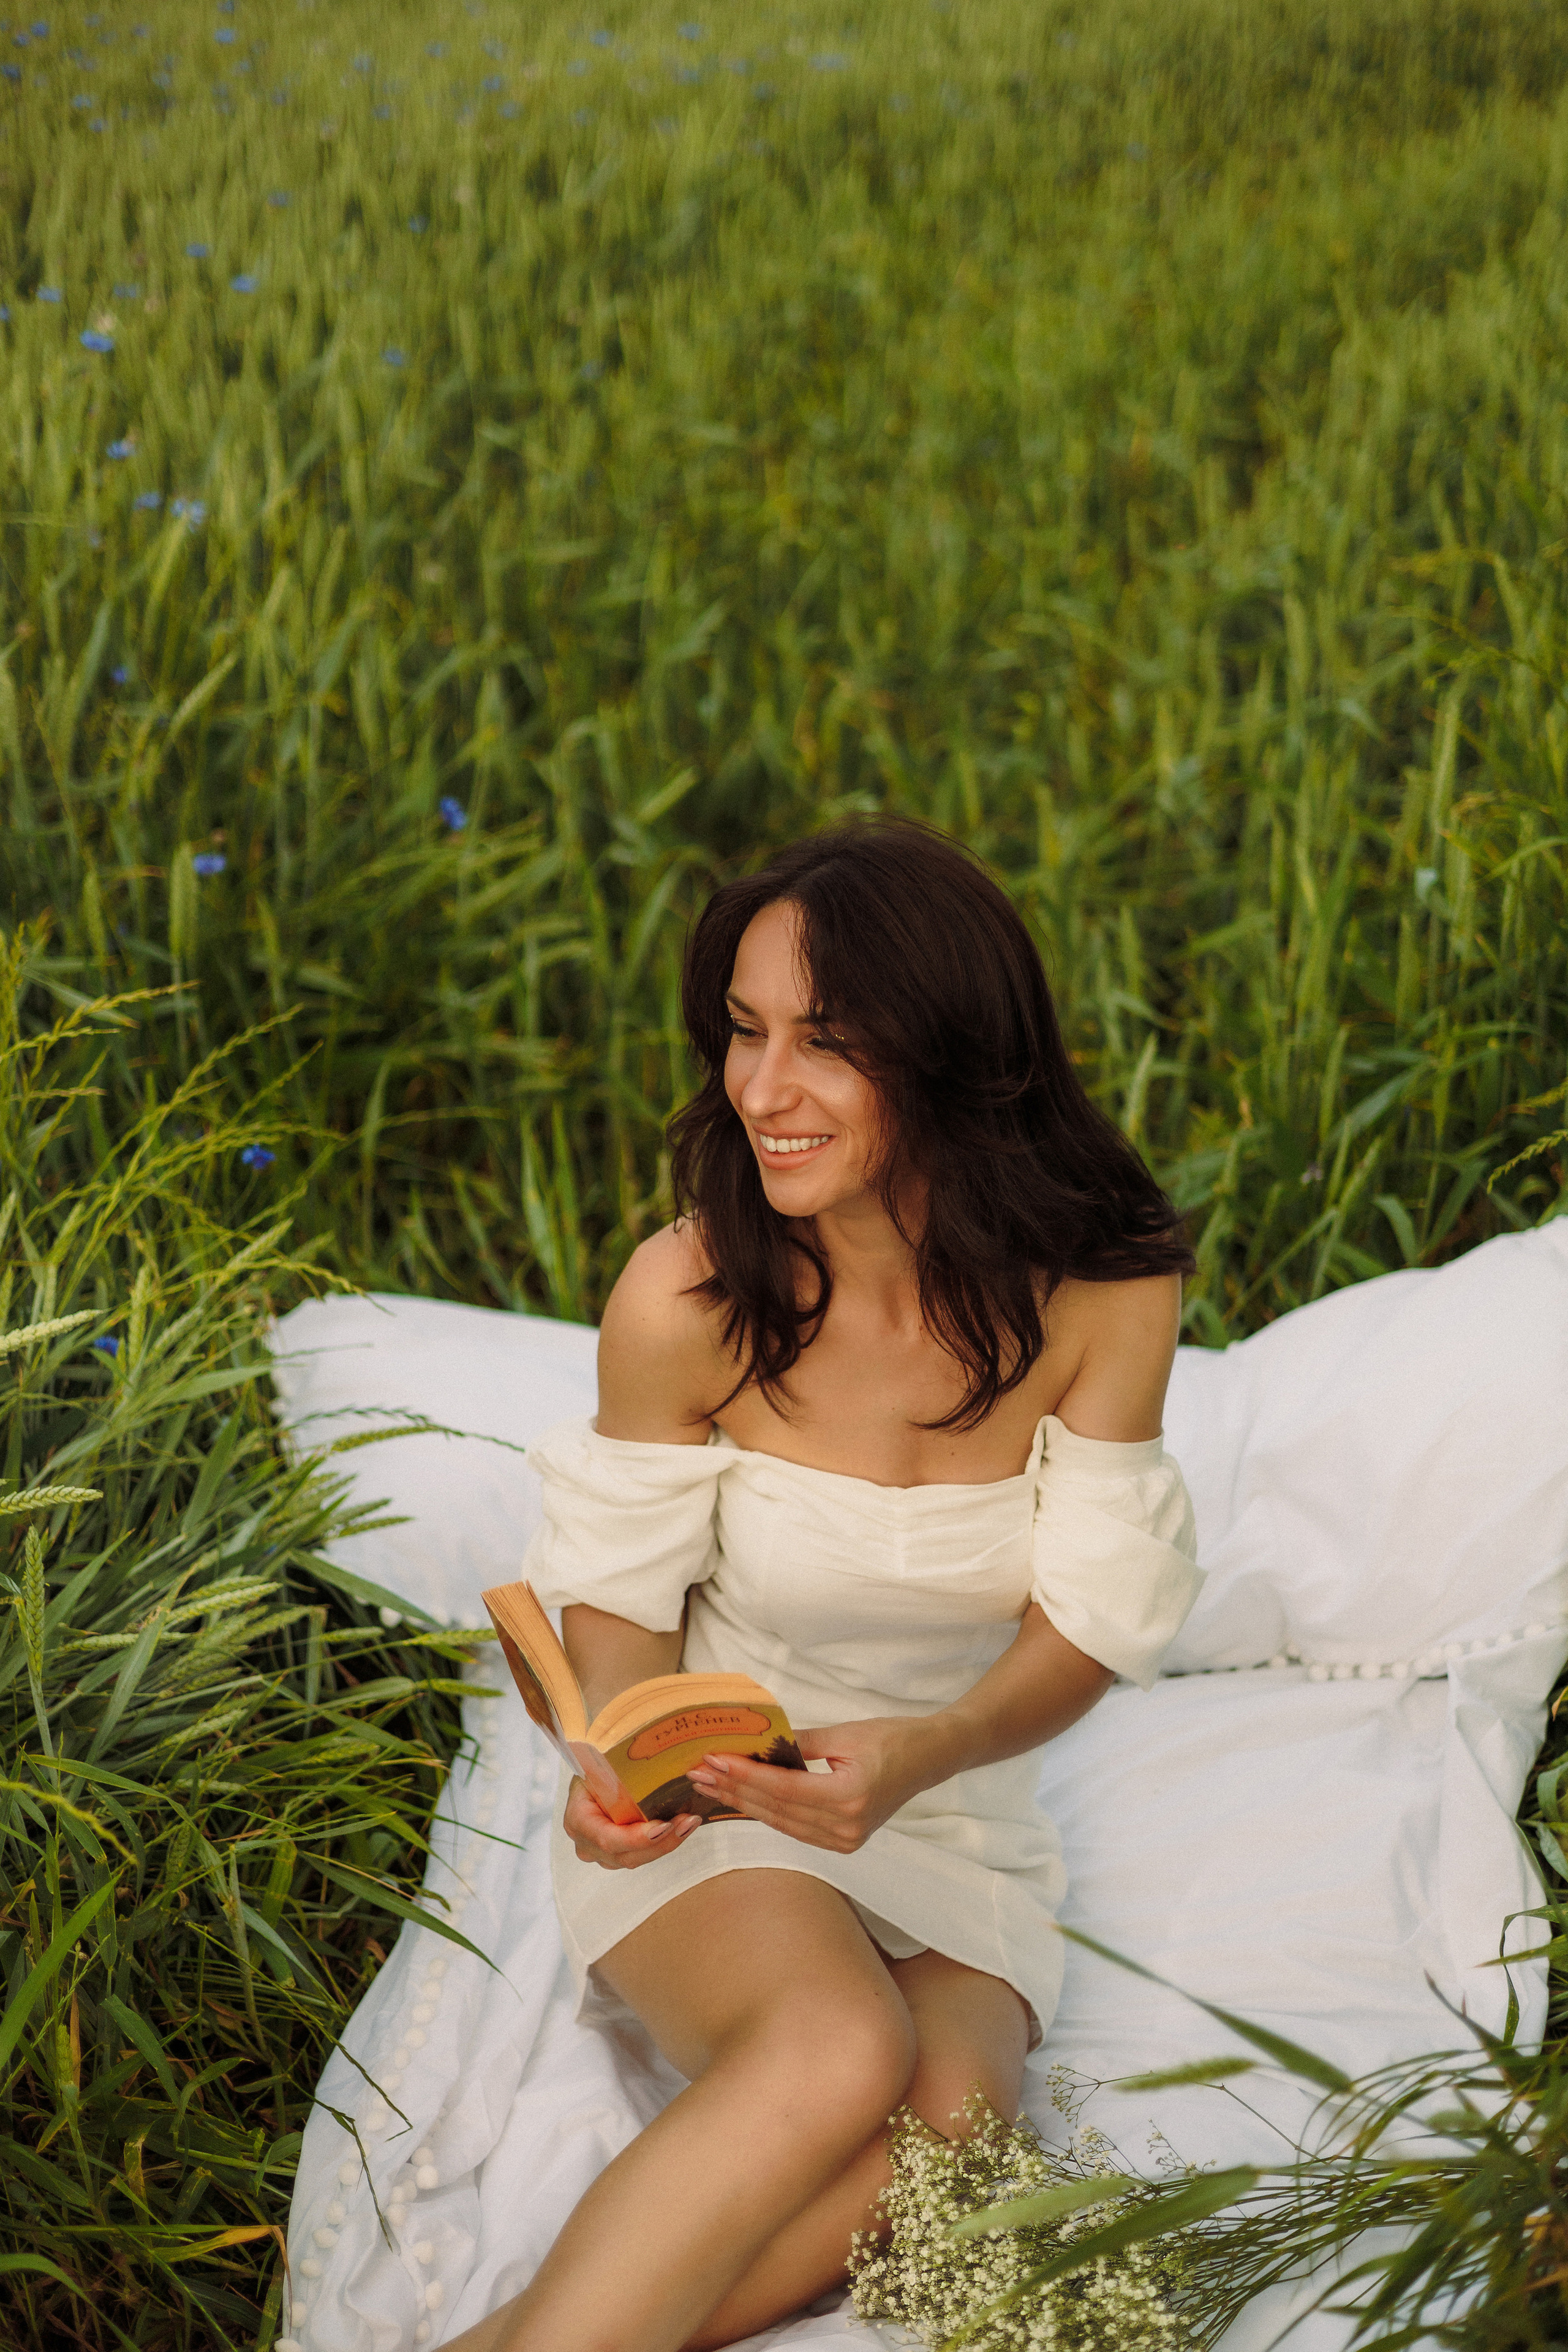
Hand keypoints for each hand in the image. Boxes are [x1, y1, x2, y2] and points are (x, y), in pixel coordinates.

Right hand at [563, 1776, 701, 1870]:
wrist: (589, 1777)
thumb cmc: (594, 1768)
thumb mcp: (599, 1765)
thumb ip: (613, 1770)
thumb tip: (648, 1753)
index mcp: (577, 1820)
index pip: (606, 1838)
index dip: (635, 1838)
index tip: (664, 1827)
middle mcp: (587, 1844)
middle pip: (626, 1854)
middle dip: (661, 1842)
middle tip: (688, 1822)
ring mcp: (601, 1854)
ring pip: (637, 1858)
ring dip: (668, 1843)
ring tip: (690, 1823)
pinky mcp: (617, 1855)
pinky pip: (642, 1854)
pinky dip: (664, 1842)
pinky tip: (683, 1827)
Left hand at [688, 1718, 936, 1853]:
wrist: (930, 1759)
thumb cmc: (892, 1739)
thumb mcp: (845, 1734)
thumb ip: (799, 1742)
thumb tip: (755, 1741)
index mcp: (849, 1797)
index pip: (784, 1789)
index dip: (745, 1775)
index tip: (713, 1760)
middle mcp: (846, 1827)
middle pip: (778, 1811)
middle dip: (735, 1791)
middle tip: (699, 1772)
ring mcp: (846, 1840)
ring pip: (782, 1824)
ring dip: (745, 1804)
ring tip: (711, 1786)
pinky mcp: (844, 1842)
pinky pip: (796, 1829)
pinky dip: (768, 1814)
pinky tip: (742, 1800)